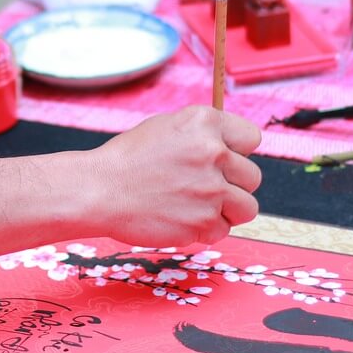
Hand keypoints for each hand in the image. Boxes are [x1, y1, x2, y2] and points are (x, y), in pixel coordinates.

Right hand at [91, 106, 261, 245]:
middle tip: (203, 187)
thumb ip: (203, 135)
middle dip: (233, 184)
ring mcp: (211, 189)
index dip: (237, 151)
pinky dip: (206, 229)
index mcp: (204, 122)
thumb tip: (232, 148)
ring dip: (227, 210)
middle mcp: (213, 152)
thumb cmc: (128, 160)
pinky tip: (182, 219)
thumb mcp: (167, 127)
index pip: (252, 138)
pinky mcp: (203, 222)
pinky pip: (223, 230)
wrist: (99, 191)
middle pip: (253, 176)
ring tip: (199, 206)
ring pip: (247, 207)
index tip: (221, 160)